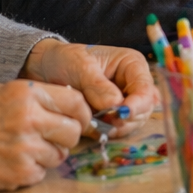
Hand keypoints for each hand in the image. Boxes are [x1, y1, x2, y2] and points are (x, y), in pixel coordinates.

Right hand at [0, 79, 90, 192]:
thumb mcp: (2, 92)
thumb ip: (37, 96)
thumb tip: (72, 102)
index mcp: (27, 94)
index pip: (76, 101)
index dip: (81, 112)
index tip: (77, 118)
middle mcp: (30, 119)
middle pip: (74, 130)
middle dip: (67, 135)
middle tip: (51, 137)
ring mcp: (26, 149)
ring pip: (61, 154)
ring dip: (49, 154)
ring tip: (24, 148)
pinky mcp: (21, 173)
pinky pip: (43, 172)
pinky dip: (33, 170)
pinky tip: (12, 162)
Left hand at [22, 40, 156, 136]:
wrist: (46, 69)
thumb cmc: (65, 60)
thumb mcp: (81, 67)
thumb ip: (98, 86)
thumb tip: (115, 105)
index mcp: (132, 65)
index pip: (146, 89)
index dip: (137, 104)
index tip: (120, 114)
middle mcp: (133, 84)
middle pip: (144, 109)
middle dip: (125, 119)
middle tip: (101, 120)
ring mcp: (124, 101)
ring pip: (133, 122)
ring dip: (115, 127)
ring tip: (92, 121)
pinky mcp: (112, 115)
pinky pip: (117, 129)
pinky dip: (105, 131)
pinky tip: (90, 126)